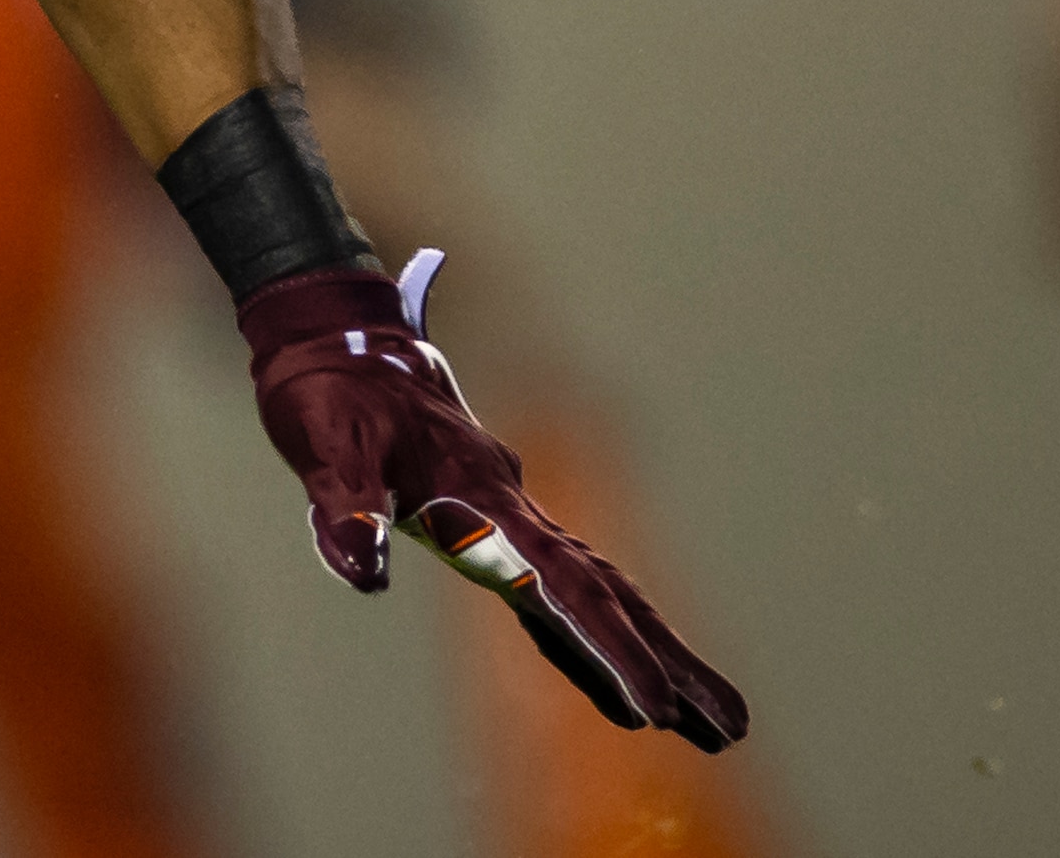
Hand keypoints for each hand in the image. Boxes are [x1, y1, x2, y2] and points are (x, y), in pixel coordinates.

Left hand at [242, 253, 747, 749]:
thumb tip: (364, 576)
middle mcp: (510, 511)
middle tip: (731, 729)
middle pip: (609, 595)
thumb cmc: (330, 390)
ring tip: (705, 722)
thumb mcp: (328, 447)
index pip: (565, 586)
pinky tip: (607, 681)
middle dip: (669, 662)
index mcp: (485, 500)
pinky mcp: (483, 521)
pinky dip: (586, 638)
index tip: (657, 706)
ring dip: (649, 653)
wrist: (332, 331)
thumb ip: (347, 508)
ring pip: (596, 592)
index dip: (611, 647)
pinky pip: (552, 590)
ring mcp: (504, 516)